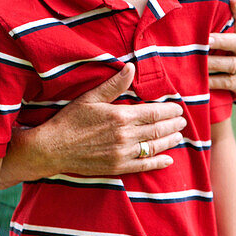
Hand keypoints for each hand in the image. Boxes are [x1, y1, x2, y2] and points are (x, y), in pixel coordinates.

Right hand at [6, 63, 186, 180]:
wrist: (53, 148)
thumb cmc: (70, 120)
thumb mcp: (91, 97)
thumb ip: (114, 84)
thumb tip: (131, 67)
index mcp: (121, 116)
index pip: (154, 112)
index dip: (168, 110)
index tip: (178, 108)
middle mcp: (126, 136)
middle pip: (157, 130)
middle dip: (173, 125)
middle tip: (182, 121)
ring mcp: (123, 153)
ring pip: (154, 147)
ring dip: (169, 141)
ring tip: (179, 137)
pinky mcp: (117, 167)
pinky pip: (143, 166)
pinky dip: (158, 163)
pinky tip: (168, 160)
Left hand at [208, 0, 235, 104]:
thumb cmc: (232, 56)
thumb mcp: (231, 40)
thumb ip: (222, 25)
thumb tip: (213, 2)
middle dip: (221, 40)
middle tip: (206, 40)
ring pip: (229, 64)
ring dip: (213, 63)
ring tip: (197, 60)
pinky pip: (225, 82)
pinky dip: (211, 82)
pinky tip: (199, 81)